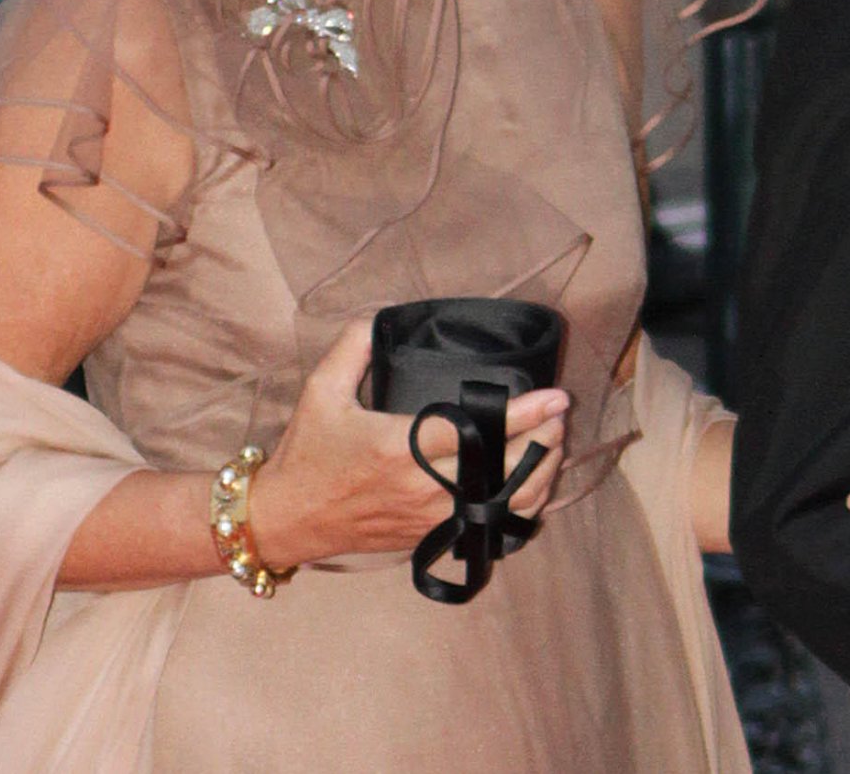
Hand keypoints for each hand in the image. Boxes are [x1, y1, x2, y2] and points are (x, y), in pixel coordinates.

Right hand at [252, 319, 569, 570]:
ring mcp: (429, 518)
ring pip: (504, 506)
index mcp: (400, 448)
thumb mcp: (321, 389)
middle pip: (504, 472)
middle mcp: (422, 488)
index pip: (476, 433)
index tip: (555, 397)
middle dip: (543, 442)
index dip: (523, 416)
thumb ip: (353, 346)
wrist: (288, 518)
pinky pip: (488, 525)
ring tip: (554, 444)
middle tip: (561, 414)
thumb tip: (380, 314)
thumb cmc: (307, 452)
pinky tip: (531, 484)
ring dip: (539, 476)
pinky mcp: (429, 536)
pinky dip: (518, 506)